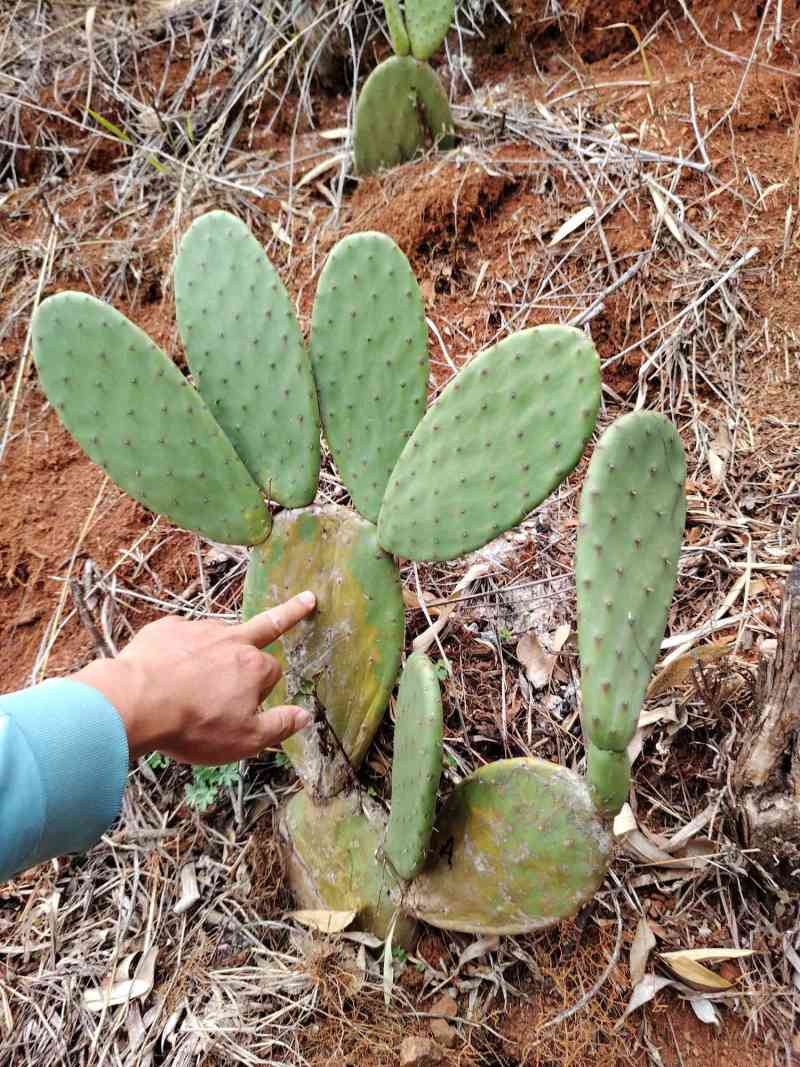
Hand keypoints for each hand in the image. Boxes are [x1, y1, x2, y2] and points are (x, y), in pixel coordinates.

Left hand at [74, 591, 315, 762]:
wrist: (135, 703)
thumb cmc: (192, 725)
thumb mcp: (244, 740)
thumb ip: (279, 726)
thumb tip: (306, 716)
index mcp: (254, 667)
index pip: (271, 672)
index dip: (261, 691)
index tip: (247, 707)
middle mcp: (231, 640)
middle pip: (267, 625)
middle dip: (291, 612)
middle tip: (307, 599)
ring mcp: (197, 630)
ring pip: (216, 636)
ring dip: (215, 647)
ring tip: (196, 674)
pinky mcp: (166, 629)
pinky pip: (179, 636)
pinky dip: (177, 649)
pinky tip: (164, 669)